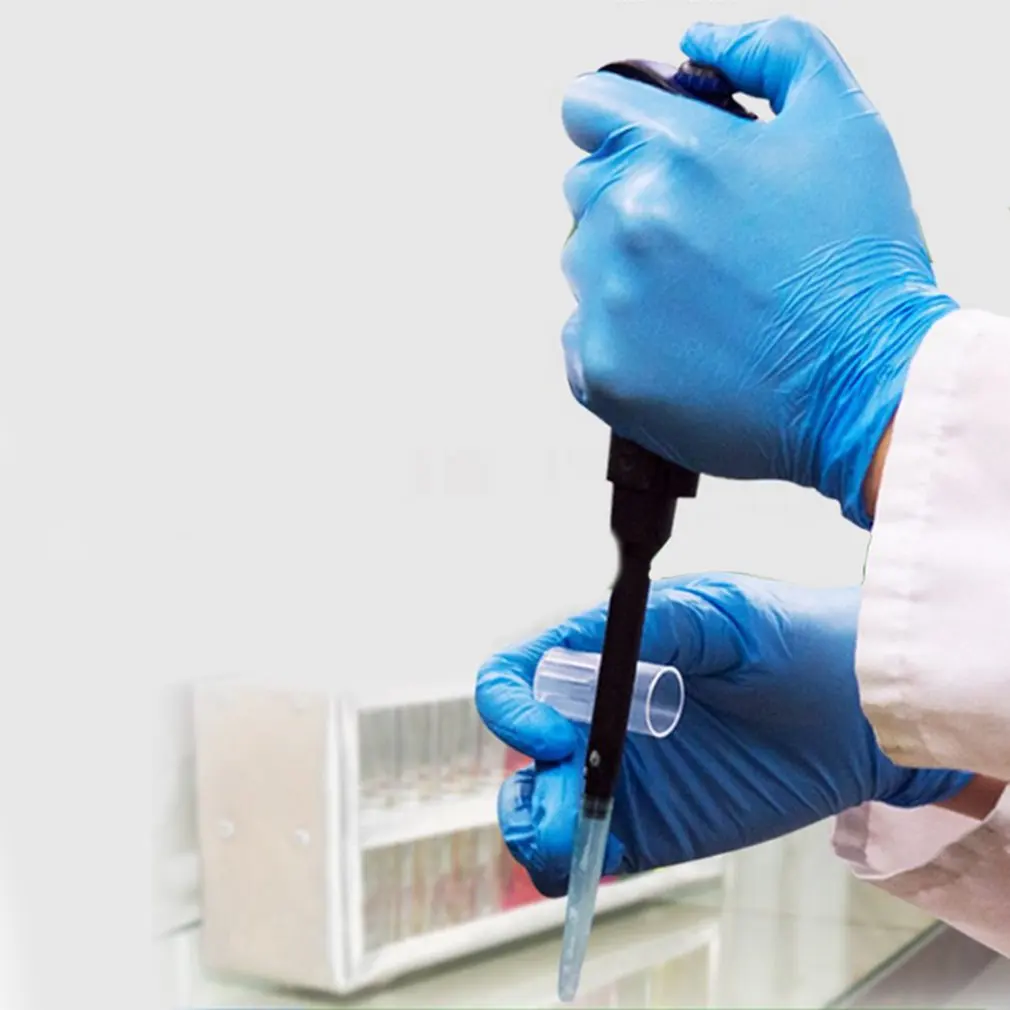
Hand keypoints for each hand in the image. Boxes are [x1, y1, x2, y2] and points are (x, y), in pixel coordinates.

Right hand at [475, 574, 970, 895]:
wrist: (862, 714)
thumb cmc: (794, 641)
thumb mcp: (724, 616)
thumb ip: (662, 623)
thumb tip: (603, 636)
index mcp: (604, 657)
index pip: (522, 675)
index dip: (514, 704)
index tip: (550, 734)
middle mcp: (599, 717)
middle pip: (521, 752)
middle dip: (527, 780)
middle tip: (575, 790)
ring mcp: (620, 777)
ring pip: (538, 810)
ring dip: (536, 828)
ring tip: (579, 833)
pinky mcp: (648, 829)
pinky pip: (583, 854)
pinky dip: (566, 865)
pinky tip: (591, 859)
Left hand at [561, 18, 956, 527]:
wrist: (870, 387)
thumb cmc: (860, 262)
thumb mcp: (843, 122)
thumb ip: (772, 51)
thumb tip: (699, 38)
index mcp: (674, 153)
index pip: (585, 105)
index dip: (619, 119)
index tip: (645, 147)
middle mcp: (624, 223)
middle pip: (584, 187)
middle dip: (632, 197)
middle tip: (704, 240)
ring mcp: (605, 304)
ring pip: (583, 264)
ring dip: (627, 271)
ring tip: (704, 301)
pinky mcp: (599, 372)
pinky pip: (582, 336)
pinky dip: (622, 338)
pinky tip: (686, 347)